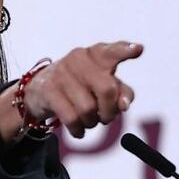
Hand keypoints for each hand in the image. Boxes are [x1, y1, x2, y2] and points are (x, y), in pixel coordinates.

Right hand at [22, 41, 142, 137]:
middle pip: (107, 90)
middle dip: (110, 111)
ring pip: (88, 108)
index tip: (138, 49)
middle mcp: (79, 58)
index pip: (112, 51)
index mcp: (97, 54)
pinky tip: (79, 130)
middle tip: (106, 118)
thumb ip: (122, 93)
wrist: (40, 90)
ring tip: (89, 120)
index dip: (125, 51)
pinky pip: (71, 118)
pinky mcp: (48, 90)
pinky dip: (79, 130)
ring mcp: (62, 72)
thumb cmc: (81, 86)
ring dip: (92, 122)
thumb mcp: (103, 85)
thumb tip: (124, 106)